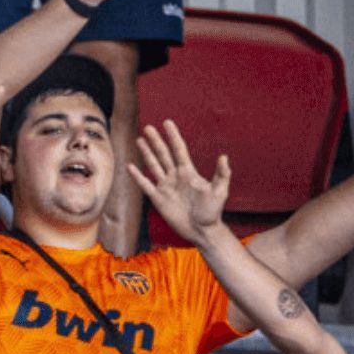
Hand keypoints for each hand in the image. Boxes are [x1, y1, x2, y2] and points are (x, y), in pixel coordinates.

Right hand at [127, 120, 229, 244]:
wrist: (202, 231)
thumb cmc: (212, 212)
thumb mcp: (220, 192)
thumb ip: (221, 174)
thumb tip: (224, 157)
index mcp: (188, 172)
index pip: (179, 150)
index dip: (173, 136)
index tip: (167, 122)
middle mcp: (175, 177)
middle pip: (163, 154)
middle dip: (156, 140)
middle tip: (148, 127)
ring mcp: (166, 187)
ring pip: (153, 166)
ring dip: (146, 153)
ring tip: (139, 140)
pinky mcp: (158, 199)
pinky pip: (145, 185)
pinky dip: (137, 176)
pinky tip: (130, 166)